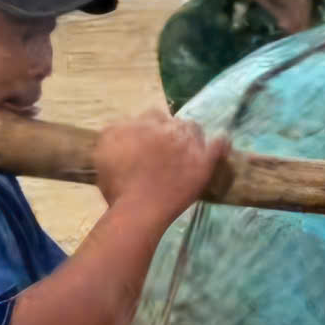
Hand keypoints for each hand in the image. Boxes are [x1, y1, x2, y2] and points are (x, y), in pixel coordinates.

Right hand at [93, 110, 228, 215]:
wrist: (138, 210)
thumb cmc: (117, 186)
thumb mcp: (103, 152)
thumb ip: (113, 133)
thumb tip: (124, 127)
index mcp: (142, 125)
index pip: (152, 115)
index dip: (152, 127)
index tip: (151, 140)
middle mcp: (166, 129)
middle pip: (174, 122)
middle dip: (171, 131)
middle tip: (168, 148)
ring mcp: (187, 145)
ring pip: (194, 129)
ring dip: (191, 135)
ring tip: (189, 148)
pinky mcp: (203, 163)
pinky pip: (218, 145)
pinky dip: (221, 143)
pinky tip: (221, 143)